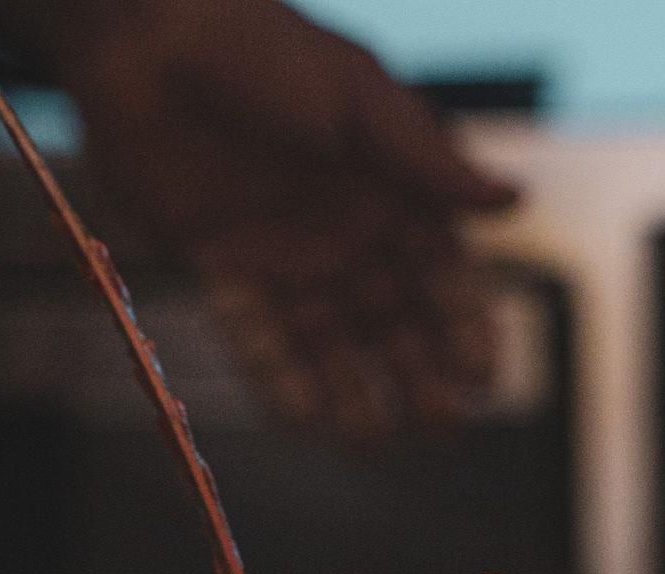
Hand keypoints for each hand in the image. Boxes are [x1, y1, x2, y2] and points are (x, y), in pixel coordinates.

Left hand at [45, 0, 518, 440]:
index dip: (463, 327)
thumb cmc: (265, 50)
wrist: (149, 35)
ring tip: (372, 442)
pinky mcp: (219, 265)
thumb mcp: (360, 99)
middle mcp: (342, 232)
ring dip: (351, 392)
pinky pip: (254, 335)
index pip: (441, 275)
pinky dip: (277, 377)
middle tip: (439, 428)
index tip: (481, 378)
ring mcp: (282, 254)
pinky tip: (304, 419)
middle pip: (391, 322)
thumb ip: (427, 161)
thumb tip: (514, 202)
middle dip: (417, 375)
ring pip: (326, 342)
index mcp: (389, 191)